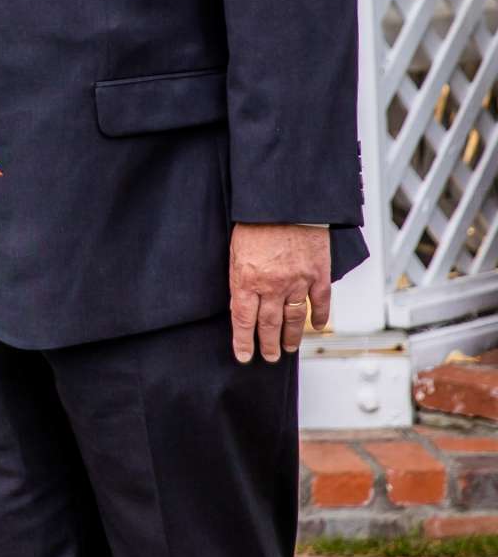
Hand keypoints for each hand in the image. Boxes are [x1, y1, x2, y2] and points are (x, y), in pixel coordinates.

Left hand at [229, 223, 330, 363]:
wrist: (285, 199)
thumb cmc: (256, 219)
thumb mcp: (235, 249)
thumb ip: (239, 276)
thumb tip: (240, 301)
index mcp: (247, 279)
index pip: (243, 320)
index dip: (243, 341)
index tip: (244, 356)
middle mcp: (272, 285)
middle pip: (269, 324)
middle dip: (267, 344)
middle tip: (268, 357)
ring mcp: (297, 280)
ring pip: (294, 318)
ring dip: (291, 336)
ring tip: (287, 348)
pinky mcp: (318, 272)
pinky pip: (321, 301)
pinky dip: (320, 316)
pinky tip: (318, 327)